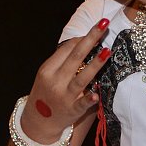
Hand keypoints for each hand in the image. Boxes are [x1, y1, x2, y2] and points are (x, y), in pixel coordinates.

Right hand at [21, 18, 110, 142]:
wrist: (38, 121)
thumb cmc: (47, 92)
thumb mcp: (48, 74)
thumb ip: (62, 60)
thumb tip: (82, 41)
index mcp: (48, 69)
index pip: (67, 49)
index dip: (82, 38)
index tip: (97, 29)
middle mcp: (55, 81)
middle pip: (76, 56)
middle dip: (90, 39)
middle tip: (104, 24)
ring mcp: (64, 96)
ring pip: (82, 77)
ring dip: (95, 64)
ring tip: (107, 51)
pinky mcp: (72, 110)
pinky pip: (82, 103)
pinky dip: (89, 98)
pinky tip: (96, 94)